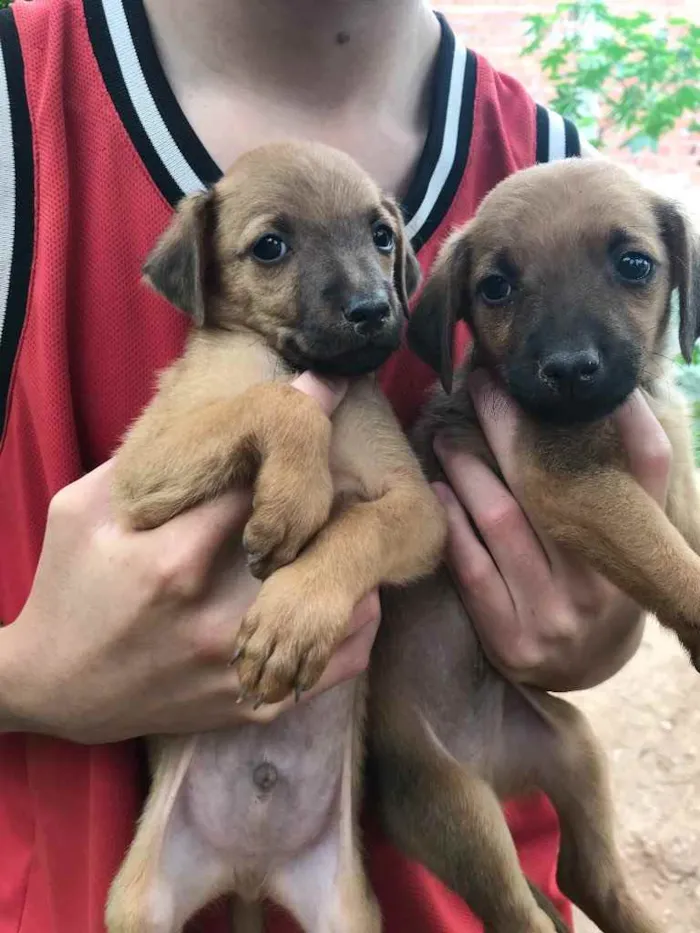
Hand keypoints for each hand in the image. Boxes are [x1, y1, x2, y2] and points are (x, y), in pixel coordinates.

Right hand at [0, 373, 380, 742]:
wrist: (55, 690)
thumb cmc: (66, 592)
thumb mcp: (77, 515)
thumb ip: (132, 466)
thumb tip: (193, 422)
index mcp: (173, 559)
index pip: (261, 491)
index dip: (289, 458)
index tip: (305, 437)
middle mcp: (214, 616)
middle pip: (313, 550)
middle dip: (333, 515)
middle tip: (343, 495)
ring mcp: (239, 665)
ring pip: (340, 614)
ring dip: (351, 573)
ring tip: (347, 547)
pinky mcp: (251, 705)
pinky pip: (331, 667)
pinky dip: (349, 629)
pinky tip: (342, 601)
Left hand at [433, 371, 671, 690]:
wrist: (579, 668)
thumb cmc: (597, 583)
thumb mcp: (623, 539)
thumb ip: (626, 479)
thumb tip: (614, 400)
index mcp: (636, 552)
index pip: (642, 468)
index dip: (617, 417)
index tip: (556, 381)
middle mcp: (599, 585)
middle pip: (547, 488)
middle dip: (506, 429)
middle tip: (480, 390)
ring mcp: (552, 616)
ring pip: (501, 519)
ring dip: (467, 469)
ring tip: (447, 439)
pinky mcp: (510, 639)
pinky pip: (472, 567)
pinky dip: (453, 522)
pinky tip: (439, 491)